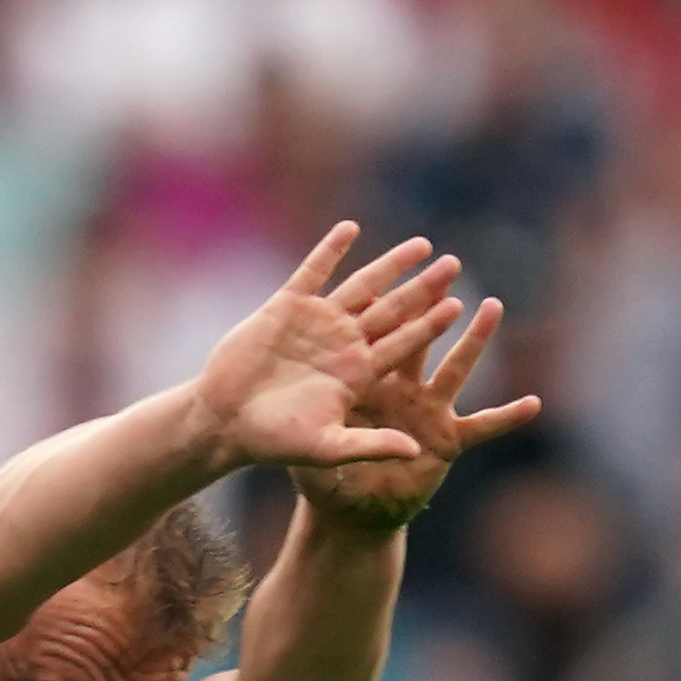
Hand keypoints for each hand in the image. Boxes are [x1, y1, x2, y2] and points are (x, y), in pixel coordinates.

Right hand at [185, 225, 473, 480]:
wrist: (224, 421)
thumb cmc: (274, 440)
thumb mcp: (327, 448)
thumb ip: (371, 445)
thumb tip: (416, 452)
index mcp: (358, 373)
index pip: (404, 343)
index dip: (430, 324)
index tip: (457, 306)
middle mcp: (343, 343)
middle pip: (393, 309)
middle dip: (423, 287)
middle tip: (454, 265)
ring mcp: (316, 322)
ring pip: (362, 285)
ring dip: (391, 264)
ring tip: (422, 244)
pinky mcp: (285, 307)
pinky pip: (313, 272)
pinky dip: (330, 250)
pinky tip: (350, 228)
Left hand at [282, 290, 540, 535]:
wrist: (348, 510)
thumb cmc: (328, 477)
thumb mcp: (314, 450)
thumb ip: (316, 426)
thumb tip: (310, 407)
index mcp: (364, 381)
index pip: (375, 335)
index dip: (385, 304)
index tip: (395, 271)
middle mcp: (400, 389)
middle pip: (418, 337)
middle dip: (433, 302)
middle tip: (449, 263)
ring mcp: (426, 411)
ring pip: (455, 368)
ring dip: (474, 339)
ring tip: (492, 306)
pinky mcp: (447, 440)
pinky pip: (483, 426)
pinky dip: (507, 417)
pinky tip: (533, 404)